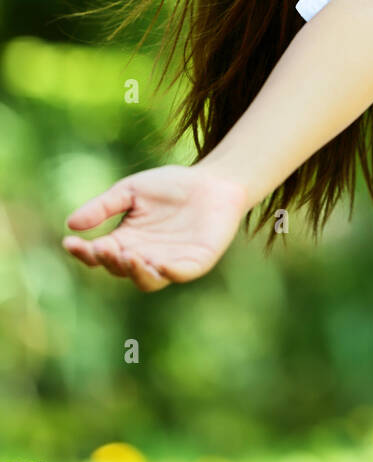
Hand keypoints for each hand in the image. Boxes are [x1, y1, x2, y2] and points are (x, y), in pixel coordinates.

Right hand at [61, 164, 248, 291]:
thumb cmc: (171, 185)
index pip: (99, 254)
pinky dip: (170, 273)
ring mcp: (170, 263)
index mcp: (126, 241)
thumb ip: (103, 206)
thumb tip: (70, 224)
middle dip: (109, 260)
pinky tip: (161, 264)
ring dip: (136, 272)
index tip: (70, 243)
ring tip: (128, 256)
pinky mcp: (195, 263)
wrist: (213, 181)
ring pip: (147, 280)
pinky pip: (180, 274)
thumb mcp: (131, 190)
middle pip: (120, 269)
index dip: (83, 252)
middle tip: (102, 248)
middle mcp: (145, 257)